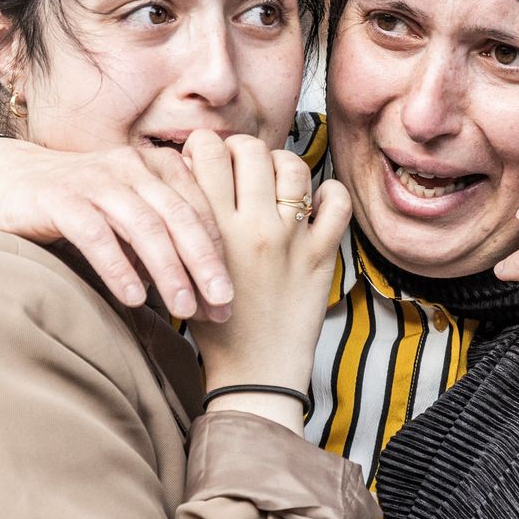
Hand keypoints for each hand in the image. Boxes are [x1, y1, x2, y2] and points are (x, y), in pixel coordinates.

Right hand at [0, 137, 231, 320]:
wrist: (9, 180)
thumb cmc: (79, 204)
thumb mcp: (128, 214)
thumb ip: (163, 237)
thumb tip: (202, 289)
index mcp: (155, 166)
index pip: (199, 210)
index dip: (219, 254)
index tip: (230, 298)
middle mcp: (130, 167)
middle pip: (179, 218)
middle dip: (204, 265)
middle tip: (221, 305)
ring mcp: (96, 180)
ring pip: (144, 226)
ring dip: (168, 271)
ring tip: (184, 309)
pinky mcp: (61, 198)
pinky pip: (97, 234)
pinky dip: (119, 266)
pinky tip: (135, 297)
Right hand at [184, 131, 350, 428]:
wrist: (254, 373)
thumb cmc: (210, 325)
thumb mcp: (182, 271)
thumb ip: (182, 225)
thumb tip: (181, 173)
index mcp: (213, 229)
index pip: (207, 152)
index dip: (204, 145)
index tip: (205, 158)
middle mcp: (253, 227)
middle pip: (250, 149)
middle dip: (241, 148)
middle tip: (239, 165)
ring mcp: (291, 239)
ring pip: (293, 166)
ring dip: (282, 164)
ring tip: (274, 180)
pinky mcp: (321, 255)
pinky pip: (337, 203)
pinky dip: (329, 193)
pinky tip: (314, 201)